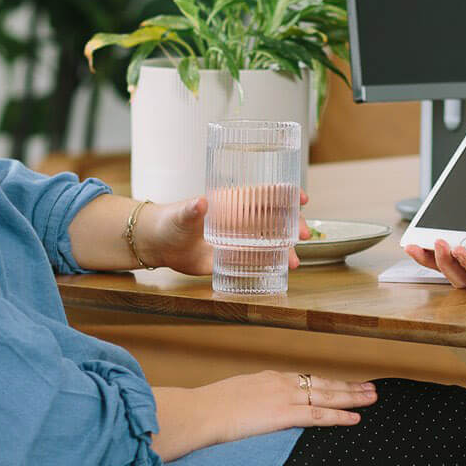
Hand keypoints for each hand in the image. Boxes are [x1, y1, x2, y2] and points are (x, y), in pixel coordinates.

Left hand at [142, 191, 313, 274]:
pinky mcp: (233, 258)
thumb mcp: (182, 214)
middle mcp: (241, 220)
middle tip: (304, 234)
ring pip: (270, 242)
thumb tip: (200, 203)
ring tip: (293, 262)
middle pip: (275, 219)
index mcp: (233, 203)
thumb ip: (191, 210)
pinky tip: (282, 271)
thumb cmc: (171, 221)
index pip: (265, 195)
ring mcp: (239, 240)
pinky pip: (257, 261)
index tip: (302, 198)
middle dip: (294, 225)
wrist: (160, 245)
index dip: (286, 194)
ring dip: (286, 250)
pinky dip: (271, 264)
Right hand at [152, 372, 375, 459]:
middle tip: (370, 387)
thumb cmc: (212, 406)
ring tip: (371, 397)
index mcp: (271, 378)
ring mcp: (285, 397)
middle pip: (324, 383)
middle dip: (349, 386)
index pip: (308, 379)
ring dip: (352, 397)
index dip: (330, 382)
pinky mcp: (284, 414)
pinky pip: (318, 415)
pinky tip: (354, 418)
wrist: (203, 410)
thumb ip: (255, 397)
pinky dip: (339, 416)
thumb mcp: (237, 394)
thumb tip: (259, 405)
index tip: (345, 383)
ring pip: (327, 395)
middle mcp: (282, 383)